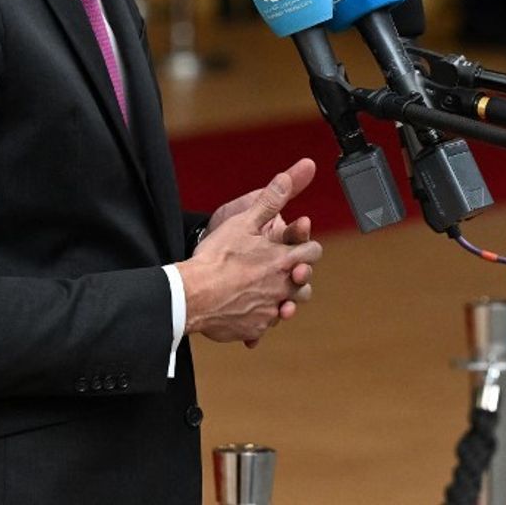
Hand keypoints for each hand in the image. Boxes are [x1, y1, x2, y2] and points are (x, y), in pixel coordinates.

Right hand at [178, 160, 321, 345]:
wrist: (192, 294)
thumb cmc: (217, 257)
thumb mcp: (244, 221)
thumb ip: (271, 199)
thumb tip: (292, 176)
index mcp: (284, 260)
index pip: (313, 252)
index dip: (306, 247)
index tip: (297, 247)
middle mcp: (282, 287)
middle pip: (306, 284)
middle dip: (297, 277)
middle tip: (282, 271)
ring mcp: (270, 311)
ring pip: (288, 308)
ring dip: (282, 300)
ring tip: (268, 293)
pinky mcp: (255, 329)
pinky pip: (264, 326)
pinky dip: (259, 319)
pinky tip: (246, 311)